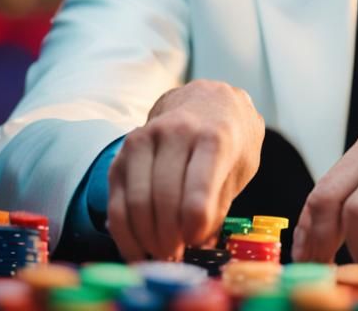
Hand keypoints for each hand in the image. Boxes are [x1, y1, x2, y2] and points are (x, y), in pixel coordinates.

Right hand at [107, 79, 263, 261]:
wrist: (205, 101)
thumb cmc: (228, 137)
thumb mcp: (240, 164)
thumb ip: (220, 202)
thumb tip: (200, 244)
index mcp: (214, 136)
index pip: (199, 186)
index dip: (196, 224)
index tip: (197, 240)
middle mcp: (176, 132)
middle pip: (164, 199)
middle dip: (170, 238)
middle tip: (178, 255)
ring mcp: (144, 141)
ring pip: (136, 203)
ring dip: (147, 240)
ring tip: (163, 254)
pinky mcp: (122, 155)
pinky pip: (116, 204)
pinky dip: (125, 236)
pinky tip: (139, 251)